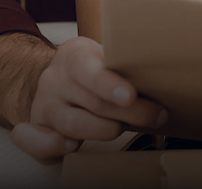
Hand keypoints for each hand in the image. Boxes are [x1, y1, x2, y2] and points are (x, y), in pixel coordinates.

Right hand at [10, 37, 167, 160]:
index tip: (131, 95)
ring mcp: (43, 106)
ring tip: (120, 129)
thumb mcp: (109, 60)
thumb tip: (168, 78)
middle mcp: (54, 79)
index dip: (108, 83)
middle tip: (156, 116)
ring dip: (102, 130)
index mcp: (73, 56)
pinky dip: (52, 145)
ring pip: (70, 124)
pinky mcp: (36, 130)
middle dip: (129, 112)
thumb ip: (129, 67)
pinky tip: (72, 146)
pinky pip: (34, 141)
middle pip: (91, 101)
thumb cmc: (93, 74)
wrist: (57, 83)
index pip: (86, 67)